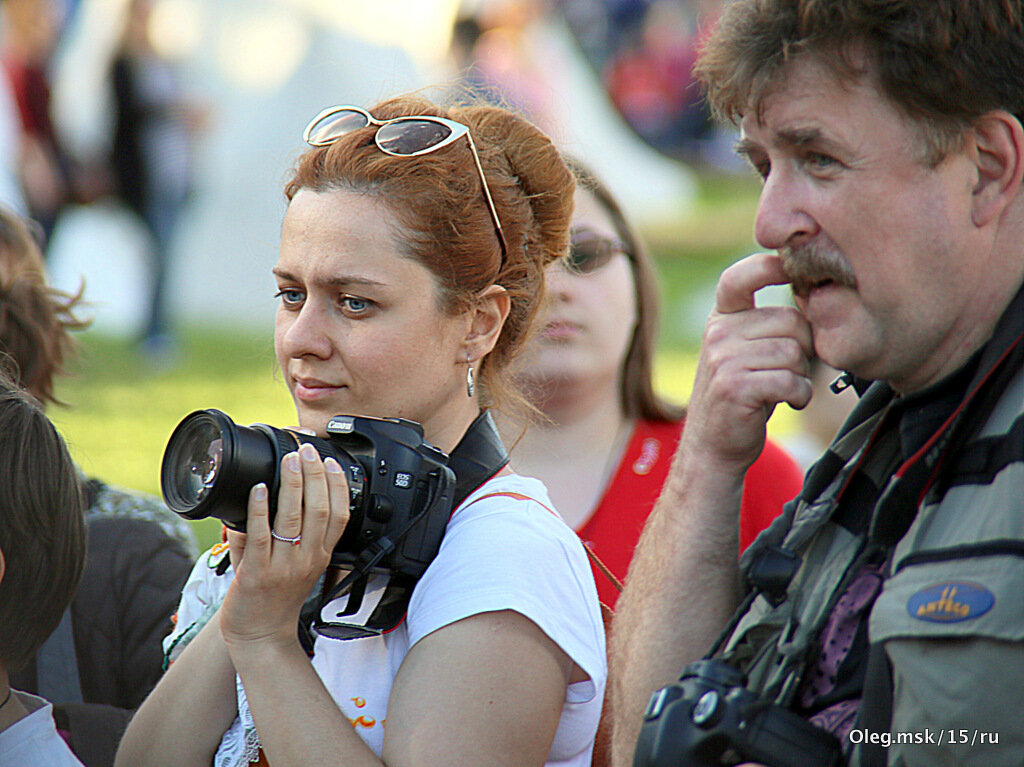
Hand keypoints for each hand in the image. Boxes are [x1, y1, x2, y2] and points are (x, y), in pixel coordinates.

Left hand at [220, 443, 349, 651]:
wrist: (260, 634)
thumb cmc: (275, 598)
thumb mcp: (296, 564)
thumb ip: (291, 532)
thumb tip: (275, 492)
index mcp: (319, 554)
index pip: (340, 514)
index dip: (338, 484)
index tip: (331, 461)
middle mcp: (306, 558)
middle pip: (319, 509)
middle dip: (315, 475)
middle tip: (307, 450)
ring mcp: (283, 566)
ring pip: (293, 518)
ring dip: (292, 484)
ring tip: (289, 460)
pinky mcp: (256, 572)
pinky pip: (260, 536)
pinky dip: (260, 509)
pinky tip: (259, 490)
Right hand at [684, 252, 812, 469]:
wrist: (713, 446)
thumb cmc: (743, 395)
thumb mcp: (745, 350)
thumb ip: (768, 323)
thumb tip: (818, 295)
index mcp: (722, 318)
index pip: (740, 277)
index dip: (768, 267)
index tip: (790, 269)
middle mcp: (718, 333)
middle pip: (790, 321)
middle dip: (804, 348)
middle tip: (789, 371)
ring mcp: (723, 359)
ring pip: (793, 353)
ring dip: (801, 376)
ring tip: (783, 389)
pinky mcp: (735, 386)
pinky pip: (790, 380)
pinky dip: (799, 395)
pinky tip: (788, 401)